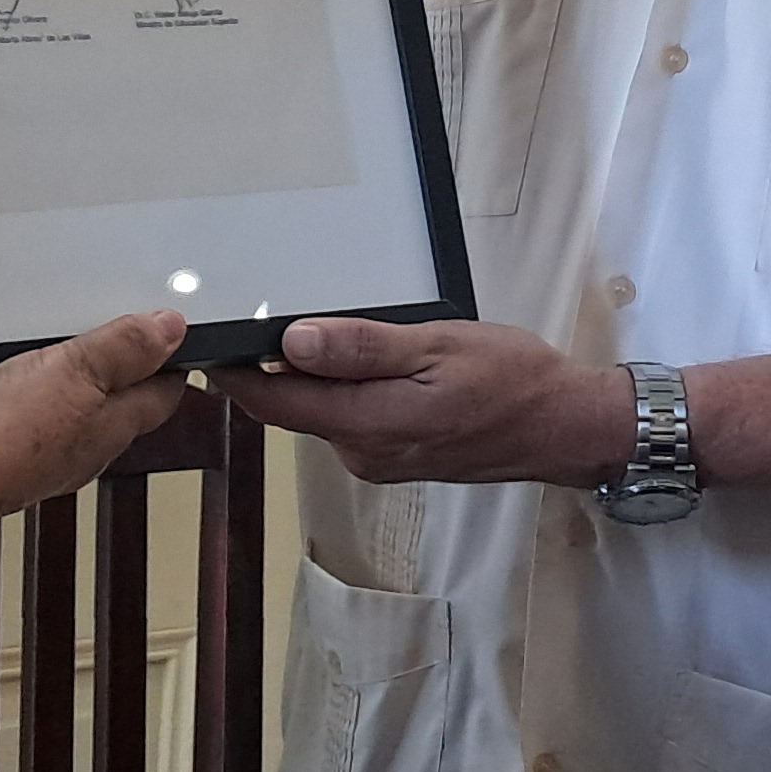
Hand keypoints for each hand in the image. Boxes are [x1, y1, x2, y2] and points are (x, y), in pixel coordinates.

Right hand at [0, 311, 191, 507]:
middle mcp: (88, 447)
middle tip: (123, 336)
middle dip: (124, 372)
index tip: (172, 336)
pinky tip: (11, 384)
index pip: (163, 393)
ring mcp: (49, 456)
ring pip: (75, 414)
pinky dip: (31, 400)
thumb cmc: (10, 431)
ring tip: (64, 351)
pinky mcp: (11, 456)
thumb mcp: (78, 368)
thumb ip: (125, 348)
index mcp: (115, 425)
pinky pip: (32, 421)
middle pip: (121, 405)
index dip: (170, 361)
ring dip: (74, 385)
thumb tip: (173, 330)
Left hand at [209, 318, 622, 488]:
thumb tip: (293, 342)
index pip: (275, 403)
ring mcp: (379, 459)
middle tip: (251, 312)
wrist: (562, 427)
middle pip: (293, 408)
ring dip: (308, 376)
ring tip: (305, 323)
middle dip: (267, 368)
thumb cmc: (510, 378)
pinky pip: (349, 418)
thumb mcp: (438, 347)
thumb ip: (364, 348)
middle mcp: (362, 452)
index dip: (235, 373)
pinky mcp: (395, 456)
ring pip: (322, 412)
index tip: (208, 339)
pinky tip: (358, 356)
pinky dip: (341, 389)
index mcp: (368, 425)